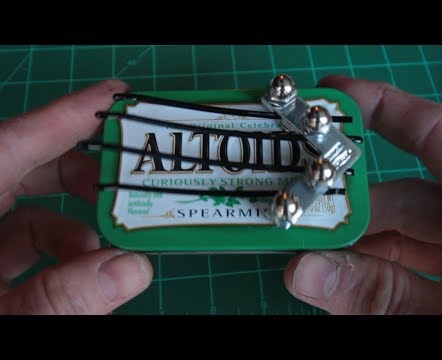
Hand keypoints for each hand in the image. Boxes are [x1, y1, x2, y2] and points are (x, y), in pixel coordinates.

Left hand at [0, 80, 152, 313]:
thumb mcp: (1, 321)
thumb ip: (59, 299)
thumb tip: (134, 269)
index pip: (10, 142)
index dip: (64, 115)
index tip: (113, 97)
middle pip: (21, 166)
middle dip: (79, 175)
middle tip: (124, 188)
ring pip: (25, 211)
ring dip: (75, 228)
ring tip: (108, 257)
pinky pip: (19, 246)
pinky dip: (57, 256)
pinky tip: (82, 278)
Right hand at [284, 75, 441, 313]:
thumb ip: (386, 300)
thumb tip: (304, 271)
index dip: (386, 110)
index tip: (332, 97)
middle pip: (409, 198)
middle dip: (351, 208)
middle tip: (299, 214)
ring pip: (405, 237)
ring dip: (355, 246)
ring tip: (307, 254)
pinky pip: (415, 267)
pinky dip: (376, 272)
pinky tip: (337, 277)